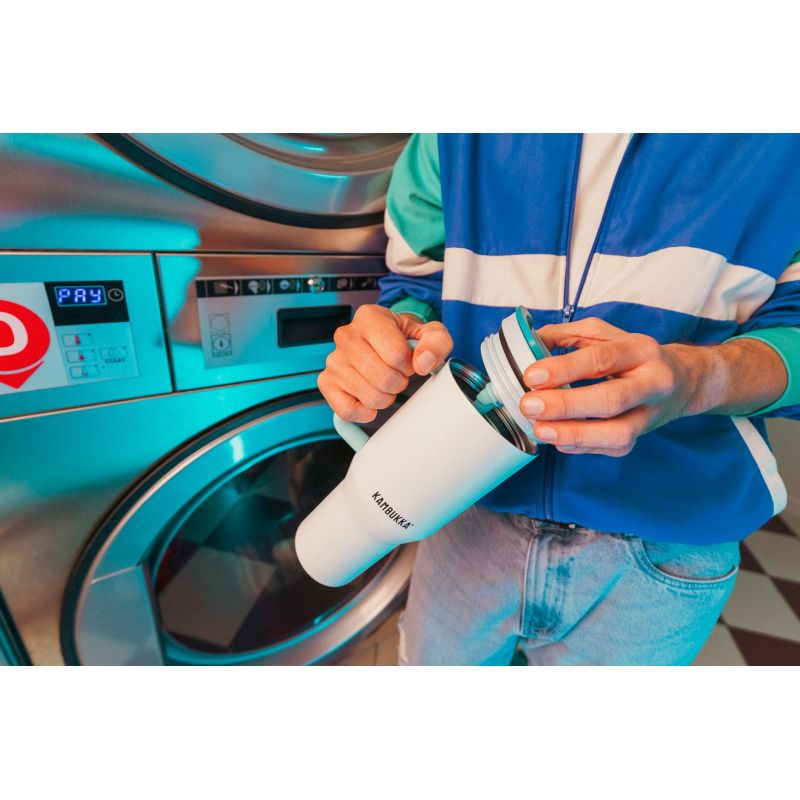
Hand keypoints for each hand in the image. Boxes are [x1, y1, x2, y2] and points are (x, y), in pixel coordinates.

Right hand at [318, 304, 453, 422]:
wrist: (385, 344)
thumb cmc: (405, 339)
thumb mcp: (430, 334)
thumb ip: (436, 342)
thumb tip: (424, 362)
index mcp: (370, 317)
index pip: (397, 355)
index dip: (410, 365)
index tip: (408, 360)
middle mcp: (346, 336)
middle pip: (384, 379)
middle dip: (399, 382)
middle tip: (398, 374)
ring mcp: (333, 360)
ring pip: (370, 397)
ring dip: (386, 397)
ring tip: (385, 383)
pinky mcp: (326, 382)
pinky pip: (348, 411)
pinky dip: (365, 412)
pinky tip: (369, 398)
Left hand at [519, 317, 703, 456]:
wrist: (681, 382)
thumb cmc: (632, 356)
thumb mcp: (604, 334)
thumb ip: (567, 335)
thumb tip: (529, 343)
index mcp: (640, 350)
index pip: (602, 358)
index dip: (564, 368)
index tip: (532, 376)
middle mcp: (652, 383)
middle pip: (611, 399)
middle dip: (566, 405)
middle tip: (529, 405)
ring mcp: (650, 414)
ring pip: (617, 433)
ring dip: (574, 434)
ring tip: (540, 429)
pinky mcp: (641, 437)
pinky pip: (611, 448)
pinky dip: (581, 446)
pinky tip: (558, 439)